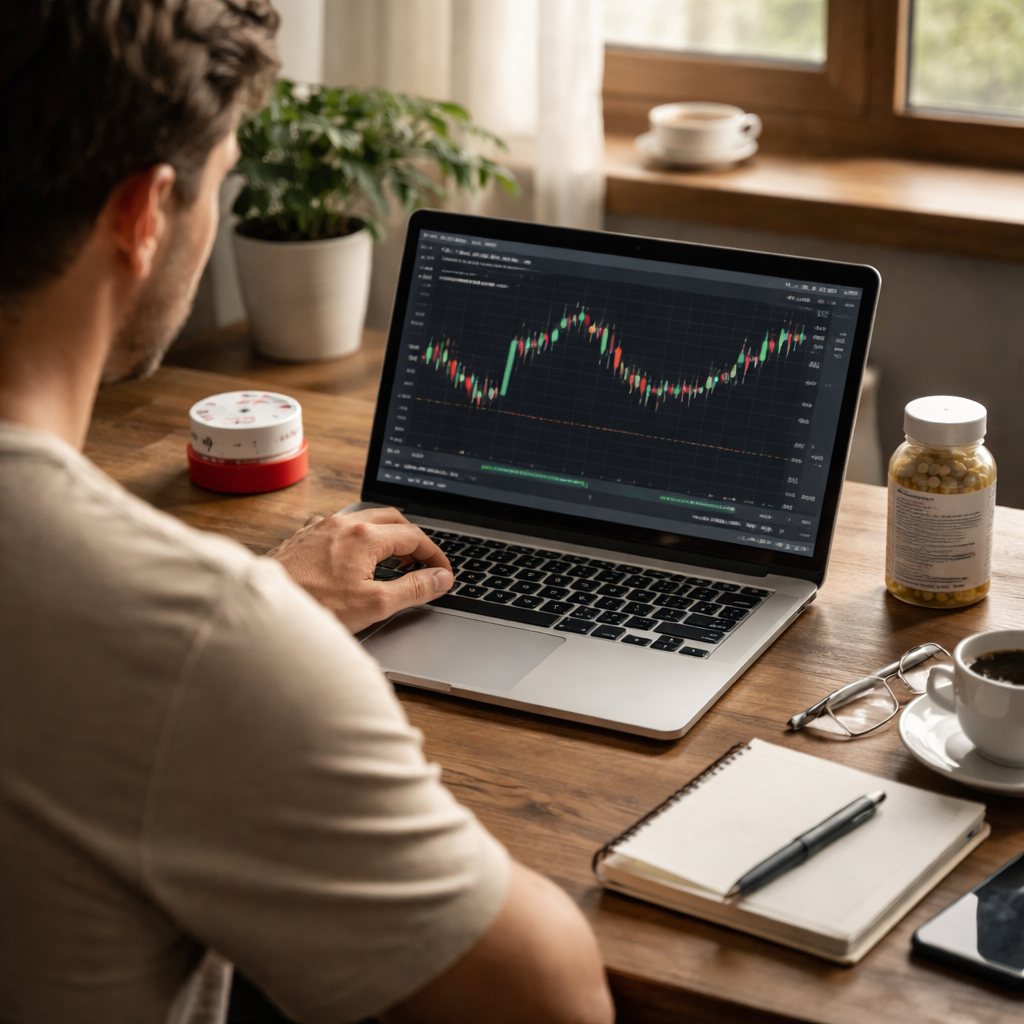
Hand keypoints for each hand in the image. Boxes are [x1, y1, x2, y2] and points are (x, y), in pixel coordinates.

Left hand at [266, 507, 452, 633]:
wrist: (265, 613)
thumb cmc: (314, 607)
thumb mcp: (375, 604)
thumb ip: (414, 588)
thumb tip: (440, 579)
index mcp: (365, 536)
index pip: (415, 536)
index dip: (435, 555)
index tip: (442, 573)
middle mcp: (343, 524)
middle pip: (392, 519)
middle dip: (413, 539)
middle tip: (422, 563)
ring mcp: (320, 527)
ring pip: (364, 520)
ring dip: (384, 535)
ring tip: (392, 560)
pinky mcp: (303, 537)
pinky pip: (337, 527)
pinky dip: (355, 537)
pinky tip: (351, 556)